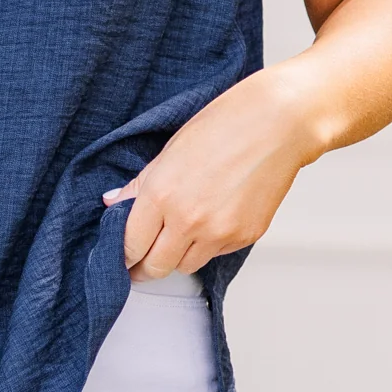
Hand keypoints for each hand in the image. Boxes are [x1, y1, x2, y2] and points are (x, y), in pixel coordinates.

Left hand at [106, 66, 316, 278]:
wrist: (279, 123)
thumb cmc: (225, 125)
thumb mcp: (170, 151)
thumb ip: (139, 185)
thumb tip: (112, 203)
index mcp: (161, 195)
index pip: (130, 246)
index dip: (123, 256)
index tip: (123, 258)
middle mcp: (188, 221)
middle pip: (156, 268)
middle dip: (145, 268)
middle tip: (142, 263)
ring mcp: (218, 233)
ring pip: (185, 266)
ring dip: (177, 257)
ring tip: (179, 236)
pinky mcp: (244, 237)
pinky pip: (215, 254)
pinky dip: (208, 244)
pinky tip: (212, 219)